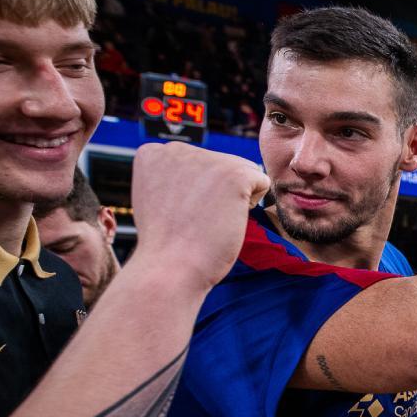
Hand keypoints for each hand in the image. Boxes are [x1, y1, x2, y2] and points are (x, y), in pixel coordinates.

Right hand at [130, 143, 268, 294]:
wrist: (171, 268)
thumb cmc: (168, 243)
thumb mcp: (161, 198)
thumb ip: (177, 177)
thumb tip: (207, 173)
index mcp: (154, 153)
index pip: (197, 162)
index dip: (196, 193)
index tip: (176, 213)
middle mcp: (177, 148)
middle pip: (222, 164)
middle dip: (218, 193)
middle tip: (194, 220)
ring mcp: (207, 157)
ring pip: (243, 171)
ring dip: (235, 198)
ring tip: (208, 220)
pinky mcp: (235, 173)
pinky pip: (261, 182)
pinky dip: (252, 204)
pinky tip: (226, 218)